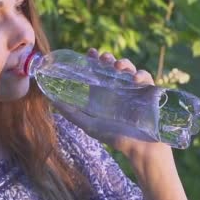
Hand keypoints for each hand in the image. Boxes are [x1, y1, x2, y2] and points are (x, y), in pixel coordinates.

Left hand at [53, 48, 172, 162]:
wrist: (139, 147)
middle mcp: (118, 88)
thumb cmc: (115, 137)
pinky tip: (134, 79)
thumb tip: (50, 101)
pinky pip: (146, 76)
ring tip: (118, 67)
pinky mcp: (149, 91)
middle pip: (112, 66)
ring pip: (129, 68)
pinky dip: (140, 74)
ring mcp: (134, 88)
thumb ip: (71, 113)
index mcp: (104, 93)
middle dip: (108, 58)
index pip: (98, 71)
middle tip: (104, 58)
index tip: (90, 52)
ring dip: (123, 63)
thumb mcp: (89, 124)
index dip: (94, 60)